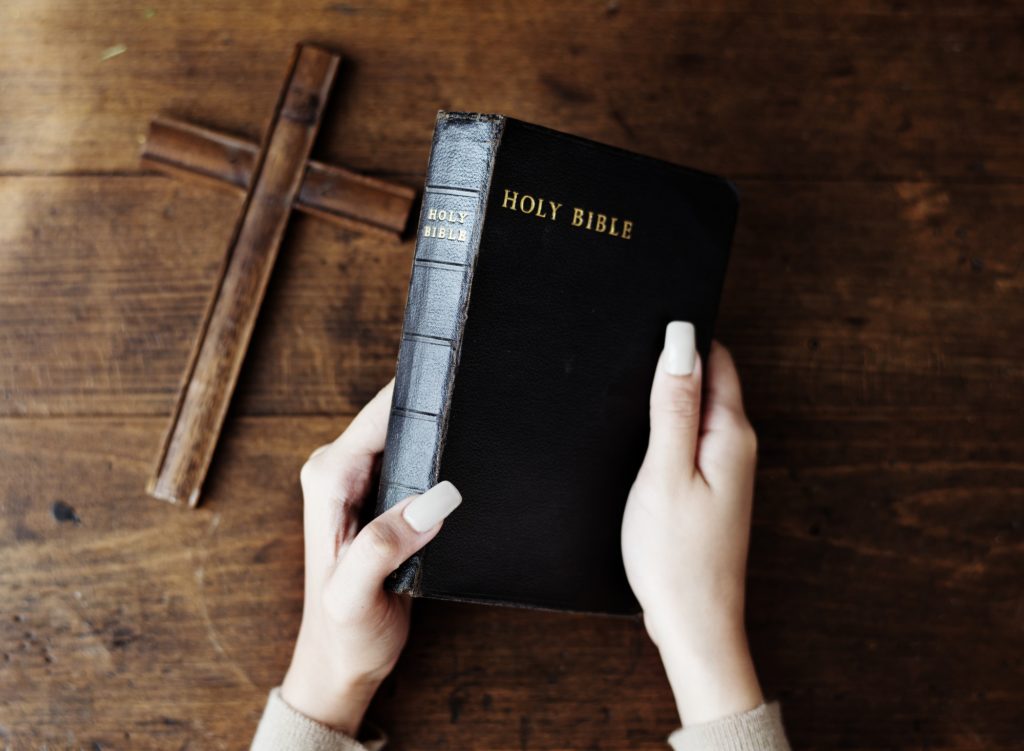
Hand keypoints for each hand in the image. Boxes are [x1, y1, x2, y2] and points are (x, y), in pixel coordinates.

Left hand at [280, 380, 461, 734]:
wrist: (341, 664)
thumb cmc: (343, 635)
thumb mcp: (354, 597)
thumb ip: (382, 546)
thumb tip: (430, 502)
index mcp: (328, 479)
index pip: (380, 414)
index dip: (422, 399)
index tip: (464, 394)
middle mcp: (340, 471)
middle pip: (397, 416)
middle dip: (438, 417)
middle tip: (482, 426)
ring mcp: (361, 483)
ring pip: (410, 436)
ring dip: (442, 440)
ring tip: (479, 448)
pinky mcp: (383, 498)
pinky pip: (416, 461)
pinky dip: (441, 464)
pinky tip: (464, 475)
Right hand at [622, 323, 762, 725]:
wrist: (693, 623)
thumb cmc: (676, 554)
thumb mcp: (664, 472)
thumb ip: (673, 406)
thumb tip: (681, 341)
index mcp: (730, 433)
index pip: (716, 357)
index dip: (683, 337)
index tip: (645, 326)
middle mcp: (737, 444)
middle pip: (709, 379)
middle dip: (673, 362)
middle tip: (627, 358)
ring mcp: (726, 468)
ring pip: (697, 409)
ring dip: (668, 396)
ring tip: (628, 395)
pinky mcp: (710, 487)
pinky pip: (691, 438)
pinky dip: (667, 427)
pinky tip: (640, 438)